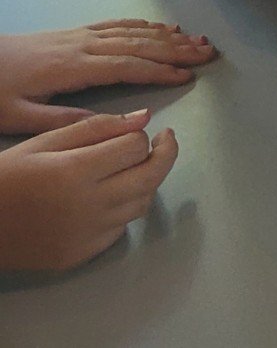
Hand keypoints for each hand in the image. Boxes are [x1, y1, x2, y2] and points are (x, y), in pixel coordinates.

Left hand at [0, 22, 216, 134]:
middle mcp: (84, 46)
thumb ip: (70, 121)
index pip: (129, 67)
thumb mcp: (21, 117)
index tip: (188, 77)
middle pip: (140, 45)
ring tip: (197, 39)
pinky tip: (161, 26)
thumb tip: (122, 122)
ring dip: (168, 35)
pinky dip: (144, 24)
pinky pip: (117, 24)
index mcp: (74, 68)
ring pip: (133, 32)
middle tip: (209, 53)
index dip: (160, 72)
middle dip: (177, 49)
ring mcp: (81, 35)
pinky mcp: (75, 32)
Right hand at [0, 110, 179, 271]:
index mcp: (75, 172)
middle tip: (164, 142)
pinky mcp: (81, 255)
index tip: (134, 132)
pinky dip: (123, 210)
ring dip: (145, 182)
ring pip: (141, 204)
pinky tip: (109, 198)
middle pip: (151, 177)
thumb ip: (96, 128)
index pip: (136, 147)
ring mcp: (87, 235)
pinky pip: (120, 230)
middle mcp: (88, 206)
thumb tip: (144, 118)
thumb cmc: (6, 177)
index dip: (139, 135)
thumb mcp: (44, 142)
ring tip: (133, 169)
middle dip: (164, 154)